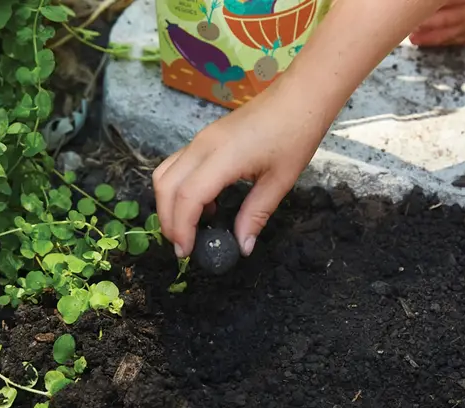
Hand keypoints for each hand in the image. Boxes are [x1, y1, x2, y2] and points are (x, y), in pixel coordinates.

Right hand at [153, 84, 328, 258]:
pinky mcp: (204, 138)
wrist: (299, 97)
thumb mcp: (279, 182)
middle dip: (168, 220)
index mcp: (222, 157)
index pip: (188, 197)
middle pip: (166, 186)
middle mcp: (202, 146)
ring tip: (188, 228)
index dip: (182, 228)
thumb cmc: (294, 136)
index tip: (187, 253)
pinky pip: (177, 165)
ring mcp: (200, 139)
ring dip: (168, 204)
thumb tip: (242, 247)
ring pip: (165, 174)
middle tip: (183, 247)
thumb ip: (255, 215)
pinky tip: (204, 205)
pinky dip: (178, 188)